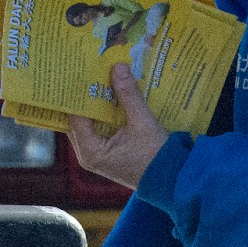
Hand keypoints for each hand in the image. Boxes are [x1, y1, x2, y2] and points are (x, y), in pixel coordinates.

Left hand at [66, 63, 168, 189]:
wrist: (171, 179)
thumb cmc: (155, 155)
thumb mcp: (142, 122)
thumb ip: (128, 95)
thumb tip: (117, 67)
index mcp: (90, 151)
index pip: (75, 116)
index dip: (78, 94)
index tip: (81, 73)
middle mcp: (87, 154)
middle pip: (79, 120)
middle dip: (85, 97)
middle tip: (88, 71)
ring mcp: (96, 155)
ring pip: (89, 124)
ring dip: (95, 105)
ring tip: (98, 79)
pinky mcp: (106, 153)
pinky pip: (99, 129)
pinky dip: (103, 114)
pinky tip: (110, 96)